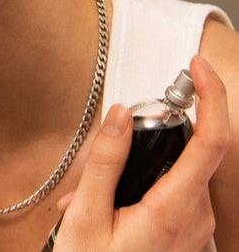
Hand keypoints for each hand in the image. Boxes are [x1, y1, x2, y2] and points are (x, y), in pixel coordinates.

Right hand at [53, 55, 229, 251]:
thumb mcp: (87, 216)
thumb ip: (106, 161)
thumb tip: (120, 116)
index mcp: (174, 211)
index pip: (212, 142)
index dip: (212, 98)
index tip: (199, 68)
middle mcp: (196, 219)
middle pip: (194, 150)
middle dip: (155, 135)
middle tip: (114, 139)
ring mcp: (194, 227)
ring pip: (180, 171)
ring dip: (142, 165)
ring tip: (94, 191)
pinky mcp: (187, 231)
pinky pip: (175, 189)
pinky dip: (146, 182)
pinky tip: (111, 200)